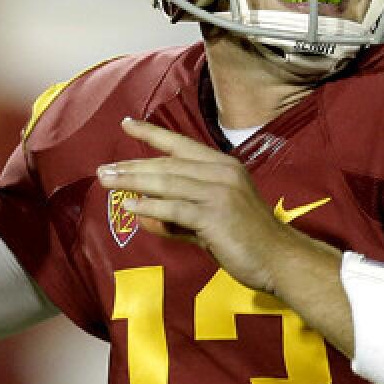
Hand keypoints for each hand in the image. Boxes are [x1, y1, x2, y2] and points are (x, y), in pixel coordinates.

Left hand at [96, 117, 306, 293]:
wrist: (280, 259)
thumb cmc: (247, 241)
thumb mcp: (210, 222)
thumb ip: (178, 218)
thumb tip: (143, 215)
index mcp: (223, 166)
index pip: (180, 144)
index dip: (151, 133)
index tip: (126, 123)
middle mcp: (221, 172)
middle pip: (168, 163)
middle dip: (133, 165)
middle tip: (103, 169)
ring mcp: (219, 192)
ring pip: (167, 182)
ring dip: (133, 181)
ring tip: (107, 181)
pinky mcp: (215, 215)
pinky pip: (175, 208)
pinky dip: (150, 207)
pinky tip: (130, 206)